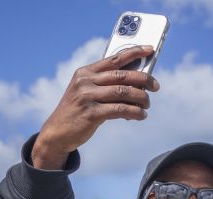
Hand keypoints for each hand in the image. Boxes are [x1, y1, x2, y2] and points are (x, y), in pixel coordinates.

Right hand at [32, 46, 159, 169]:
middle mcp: (85, 81)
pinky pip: (120, 109)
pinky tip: (140, 115)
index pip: (114, 58)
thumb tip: (137, 82)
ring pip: (124, 92)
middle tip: (155, 86)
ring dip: (141, 98)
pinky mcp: (91, 114)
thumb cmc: (78, 111)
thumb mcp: (86, 92)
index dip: (134, 52)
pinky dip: (134, 112)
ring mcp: (87, 97)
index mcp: (85, 72)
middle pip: (122, 75)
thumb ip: (106, 85)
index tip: (149, 51)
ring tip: (147, 104)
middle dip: (144, 79)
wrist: (57, 133)